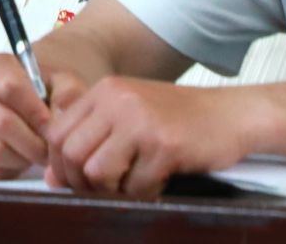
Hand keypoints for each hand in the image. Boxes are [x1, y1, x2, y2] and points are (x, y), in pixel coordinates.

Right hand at [0, 53, 71, 179]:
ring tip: (34, 154)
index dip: (35, 111)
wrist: (21, 105)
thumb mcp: (61, 83)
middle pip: (2, 123)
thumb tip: (63, 113)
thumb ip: (69, 93)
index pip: (10, 87)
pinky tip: (17, 161)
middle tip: (49, 150)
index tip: (51, 125)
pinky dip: (7, 173)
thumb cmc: (42, 94)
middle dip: (33, 143)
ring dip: (22, 160)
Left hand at [44, 78, 247, 197]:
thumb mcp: (129, 115)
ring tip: (131, 187)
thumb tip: (54, 179)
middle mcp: (117, 101)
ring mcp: (141, 121)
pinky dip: (142, 194)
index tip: (74, 181)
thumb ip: (92, 139)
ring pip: (97, 172)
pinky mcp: (165, 145)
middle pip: (72, 154)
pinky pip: (135, 186)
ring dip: (110, 191)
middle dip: (81, 183)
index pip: (57, 132)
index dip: (59, 165)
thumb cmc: (179, 119)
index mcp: (104, 91)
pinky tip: (156, 184)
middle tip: (103, 191)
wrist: (231, 114)